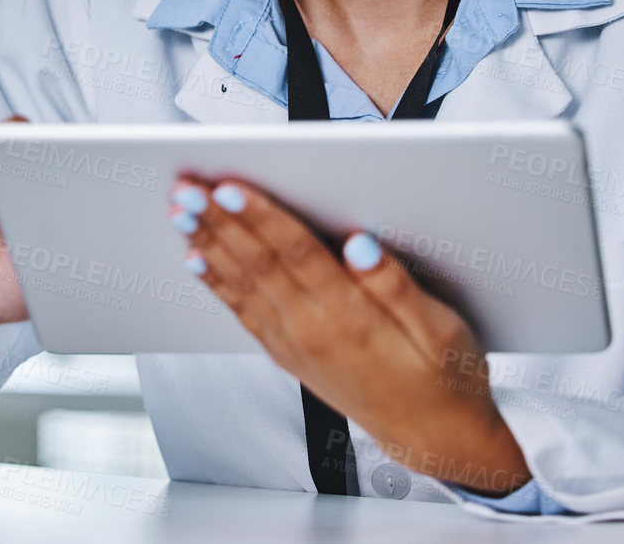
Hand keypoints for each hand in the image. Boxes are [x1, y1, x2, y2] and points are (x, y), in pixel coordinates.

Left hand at [169, 177, 529, 495]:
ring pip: (242, 282)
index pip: (295, 253)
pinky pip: (243, 312)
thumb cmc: (442, 378)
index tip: (228, 187)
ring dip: (208, 243)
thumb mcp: (441, 329)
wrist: (432, 437)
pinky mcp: (287, 354)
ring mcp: (294, 344)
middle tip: (187, 187)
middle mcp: (312, 330)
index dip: (260, 216)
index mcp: (349, 317)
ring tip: (180, 211)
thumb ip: (396, 284)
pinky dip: (216, 282)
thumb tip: (361, 244)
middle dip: (218, 220)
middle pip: (257, 262)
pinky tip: (197, 259)